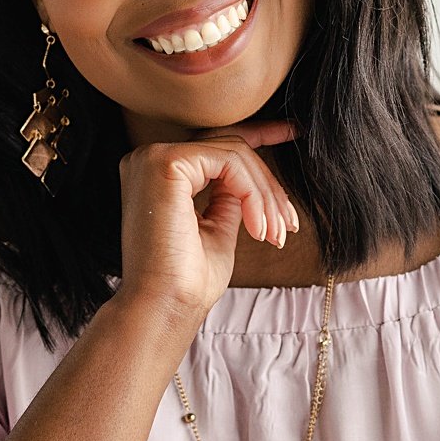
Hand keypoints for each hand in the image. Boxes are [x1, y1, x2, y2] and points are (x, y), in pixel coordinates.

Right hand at [115, 119, 298, 328]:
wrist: (165, 307)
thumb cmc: (188, 281)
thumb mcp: (216, 229)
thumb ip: (228, 198)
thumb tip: (251, 180)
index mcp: (156, 173)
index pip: (212, 143)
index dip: (257, 134)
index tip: (291, 132)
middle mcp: (148, 158)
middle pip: (229, 148)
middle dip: (268, 185)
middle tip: (288, 225)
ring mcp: (153, 157)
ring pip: (235, 154)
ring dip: (265, 197)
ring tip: (275, 234)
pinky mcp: (165, 163)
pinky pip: (229, 162)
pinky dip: (253, 195)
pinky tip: (258, 230)